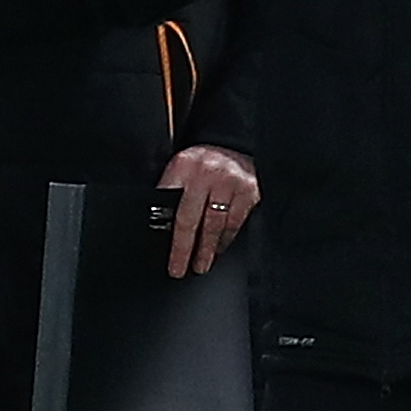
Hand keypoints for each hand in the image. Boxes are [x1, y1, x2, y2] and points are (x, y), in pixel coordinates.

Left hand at [158, 143, 257, 277]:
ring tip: (201, 264)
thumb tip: (161, 225)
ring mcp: (230, 182)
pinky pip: (236, 221)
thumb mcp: (179, 169)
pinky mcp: (250, 190)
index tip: (167, 256)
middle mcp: (206, 174)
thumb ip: (171, 191)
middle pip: (191, 220)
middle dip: (185, 249)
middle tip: (180, 268)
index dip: (169, 235)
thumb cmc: (200, 161)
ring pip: (216, 225)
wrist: (232, 142)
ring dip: (208, 248)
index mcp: (181, 167)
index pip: (169, 207)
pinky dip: (227, 237)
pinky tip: (220, 247)